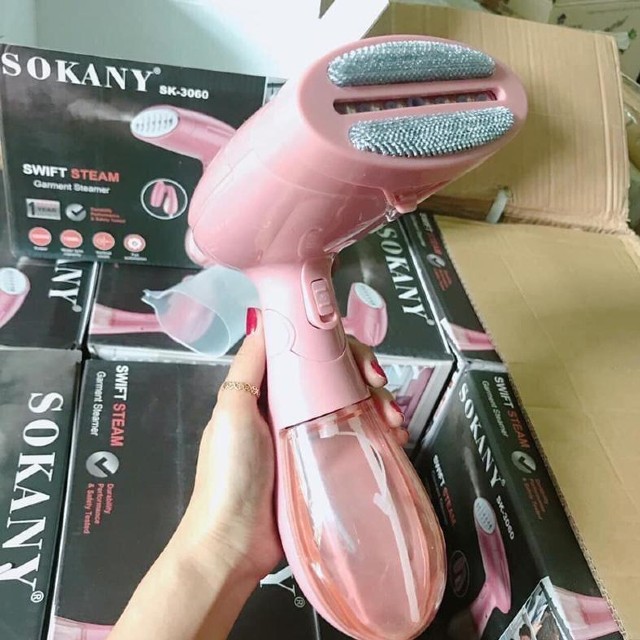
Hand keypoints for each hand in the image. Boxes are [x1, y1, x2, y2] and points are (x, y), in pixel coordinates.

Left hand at [175, 308, 409, 581]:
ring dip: (379, 403)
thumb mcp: (232, 411)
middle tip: (380, 386)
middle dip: (364, 374)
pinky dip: (379, 431)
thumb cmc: (231, 473)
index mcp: (268, 391)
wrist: (234, 544)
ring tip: (394, 418)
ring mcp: (311, 437)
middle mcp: (292, 408)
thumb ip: (248, 368)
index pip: (307, 354)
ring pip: (352, 404)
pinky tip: (395, 436)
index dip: (336, 347)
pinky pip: (358, 437)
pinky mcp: (327, 465)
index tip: (357, 356)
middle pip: (336, 376)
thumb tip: (266, 320)